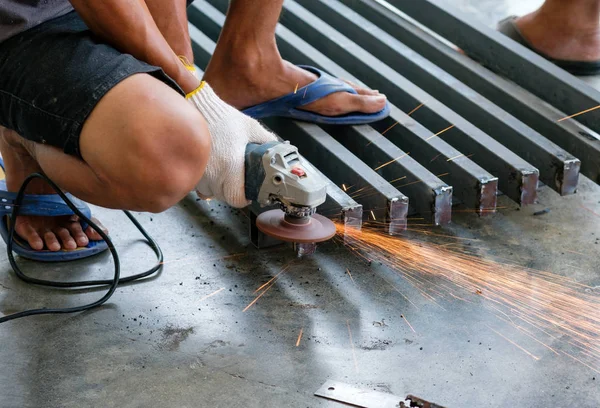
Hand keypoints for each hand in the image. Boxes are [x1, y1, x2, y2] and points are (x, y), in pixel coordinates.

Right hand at [187, 82, 276, 207]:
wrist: (200, 109)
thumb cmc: (225, 119)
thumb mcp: (252, 128)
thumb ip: (268, 141)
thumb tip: (282, 151)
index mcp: (230, 166)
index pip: (236, 198)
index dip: (244, 198)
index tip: (249, 192)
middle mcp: (212, 174)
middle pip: (225, 198)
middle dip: (234, 192)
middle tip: (240, 181)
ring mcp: (199, 173)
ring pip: (211, 193)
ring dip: (220, 188)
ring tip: (226, 175)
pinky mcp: (191, 169)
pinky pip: (199, 185)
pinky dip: (208, 182)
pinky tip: (214, 171)